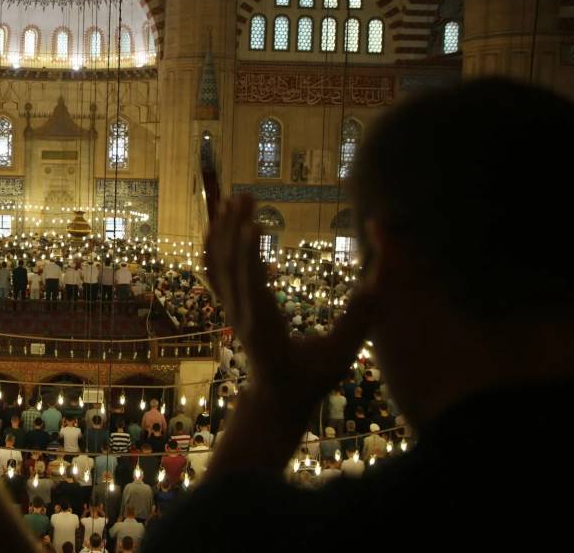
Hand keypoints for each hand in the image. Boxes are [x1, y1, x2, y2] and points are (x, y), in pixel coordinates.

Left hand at [204, 194, 374, 407]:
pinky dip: (214, 244)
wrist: (276, 397)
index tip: (253, 223)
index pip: (253, 288)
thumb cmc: (312, 378)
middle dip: (236, 229)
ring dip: (224, 230)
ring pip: (218, 266)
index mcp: (266, 329)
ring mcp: (230, 311)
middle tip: (247, 196)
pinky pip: (213, 271)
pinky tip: (221, 221)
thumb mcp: (341, 355)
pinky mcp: (229, 306)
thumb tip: (378, 281)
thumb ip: (359, 319)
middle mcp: (241, 316)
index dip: (250, 256)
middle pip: (230, 268)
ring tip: (235, 198)